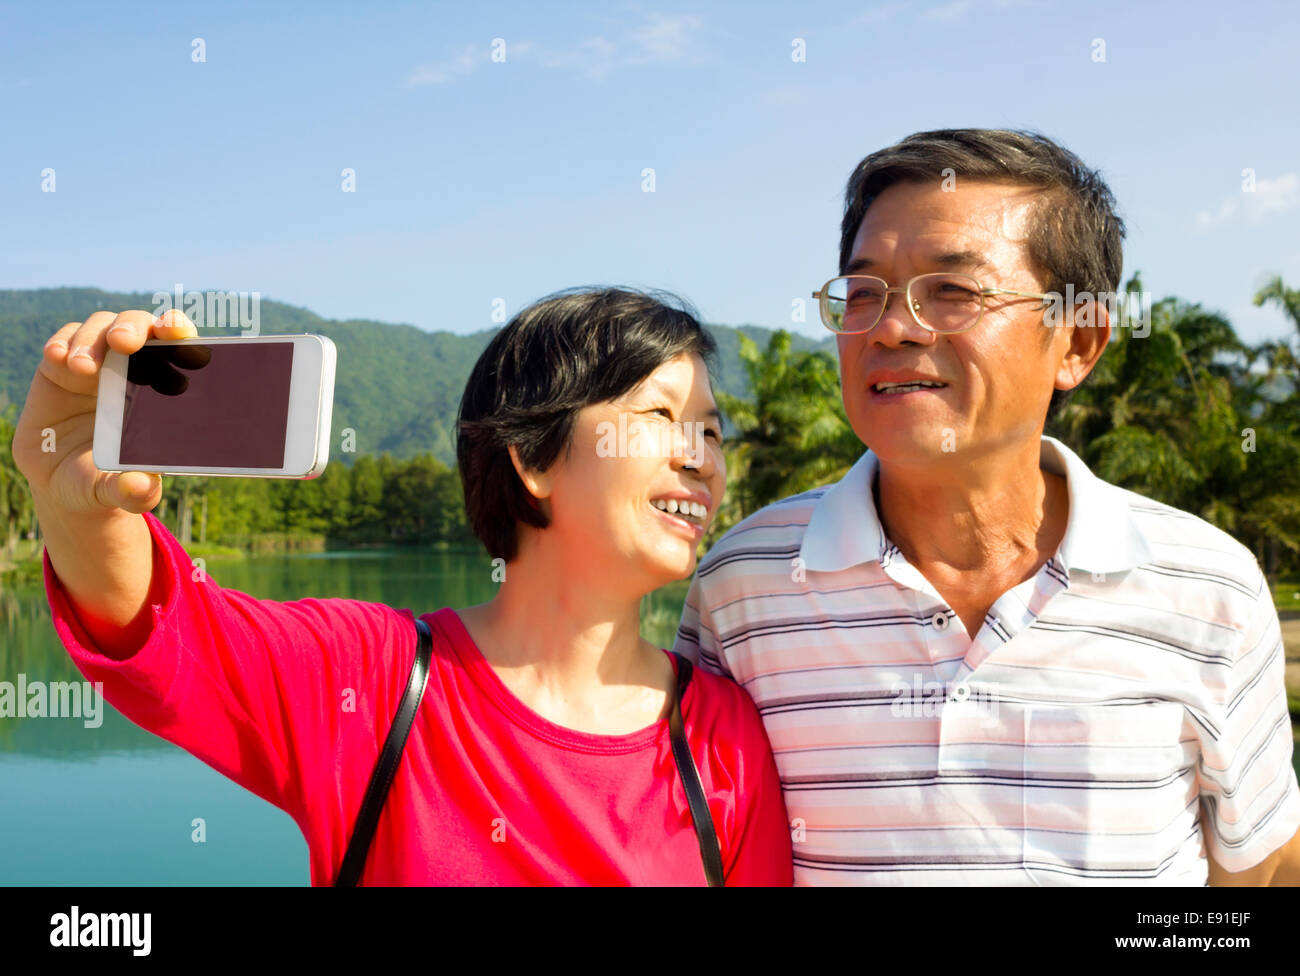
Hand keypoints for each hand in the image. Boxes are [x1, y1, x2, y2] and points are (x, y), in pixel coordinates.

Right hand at [12, 309, 198, 517]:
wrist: (64, 484)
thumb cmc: (106, 481)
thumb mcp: (119, 491)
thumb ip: (134, 491)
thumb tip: (142, 488)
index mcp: (163, 389)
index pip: (178, 347)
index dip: (179, 330)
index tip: (177, 333)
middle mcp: (133, 368)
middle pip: (138, 326)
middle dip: (133, 327)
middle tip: (124, 343)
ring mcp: (97, 364)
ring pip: (99, 327)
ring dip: (91, 340)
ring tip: (80, 366)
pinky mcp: (59, 366)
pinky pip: (63, 341)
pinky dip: (62, 343)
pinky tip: (58, 358)